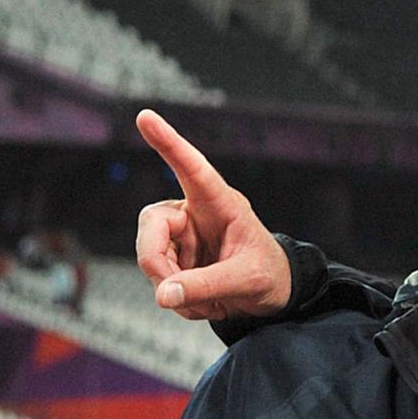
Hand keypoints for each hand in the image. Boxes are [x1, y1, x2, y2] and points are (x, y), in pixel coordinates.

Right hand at [133, 109, 289, 321]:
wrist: (271, 295)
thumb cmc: (268, 274)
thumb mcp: (246, 281)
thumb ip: (207, 286)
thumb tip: (163, 295)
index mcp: (219, 203)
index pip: (192, 169)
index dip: (169, 143)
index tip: (145, 116)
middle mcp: (193, 212)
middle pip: (152, 226)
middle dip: (156, 263)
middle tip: (174, 294)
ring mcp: (180, 235)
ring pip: (151, 257)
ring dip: (174, 289)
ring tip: (211, 302)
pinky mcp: (174, 256)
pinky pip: (160, 280)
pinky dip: (179, 299)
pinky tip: (205, 303)